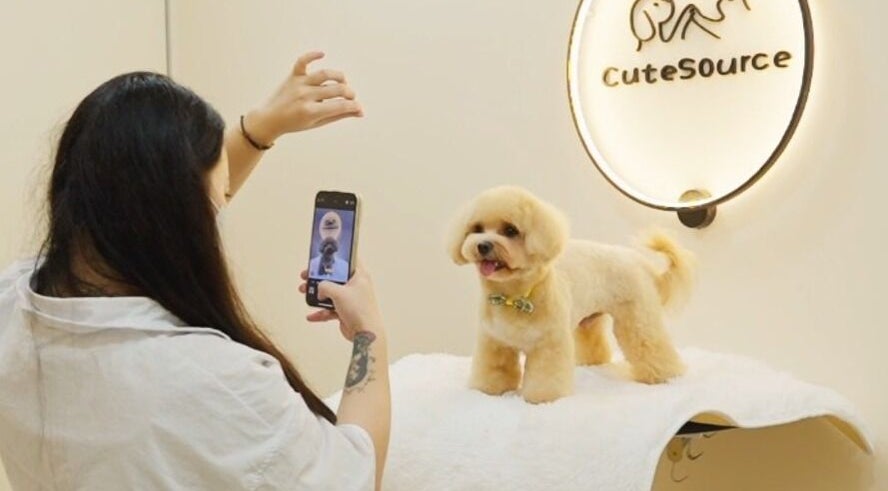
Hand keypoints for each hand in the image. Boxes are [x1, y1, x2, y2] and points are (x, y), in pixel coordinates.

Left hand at [246, 51, 363, 143]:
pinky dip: (312, 55)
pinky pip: (302, 62)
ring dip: (339, 77)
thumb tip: (359, 112)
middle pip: (336, 90)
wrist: (269, 119)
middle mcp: (306, 96)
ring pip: (325, 74)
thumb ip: (339, 115)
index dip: (354, 107)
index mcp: (311, 112)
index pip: (341, 106)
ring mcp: (299, 84)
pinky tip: (322, 54)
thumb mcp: (318, 123)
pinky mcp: (293, 76)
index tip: (359, 109)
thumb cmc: (295, 123)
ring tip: (344, 82)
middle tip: (351, 97)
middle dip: (349, 94)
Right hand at [299, 265, 383, 341]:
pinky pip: (330, 309)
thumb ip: (325, 286)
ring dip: (317, 294)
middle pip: (334, 278)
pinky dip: (321, 312)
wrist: (365, 333)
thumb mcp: (338, 292)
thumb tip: (320, 289)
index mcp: (359, 276)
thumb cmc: (359, 310)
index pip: (348, 261)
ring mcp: (350, 299)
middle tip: (307, 276)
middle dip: (319, 278)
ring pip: (330, 293)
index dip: (335, 259)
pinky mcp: (345, 311)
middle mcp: (355, 286)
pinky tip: (311, 315)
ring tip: (305, 292)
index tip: (322, 259)